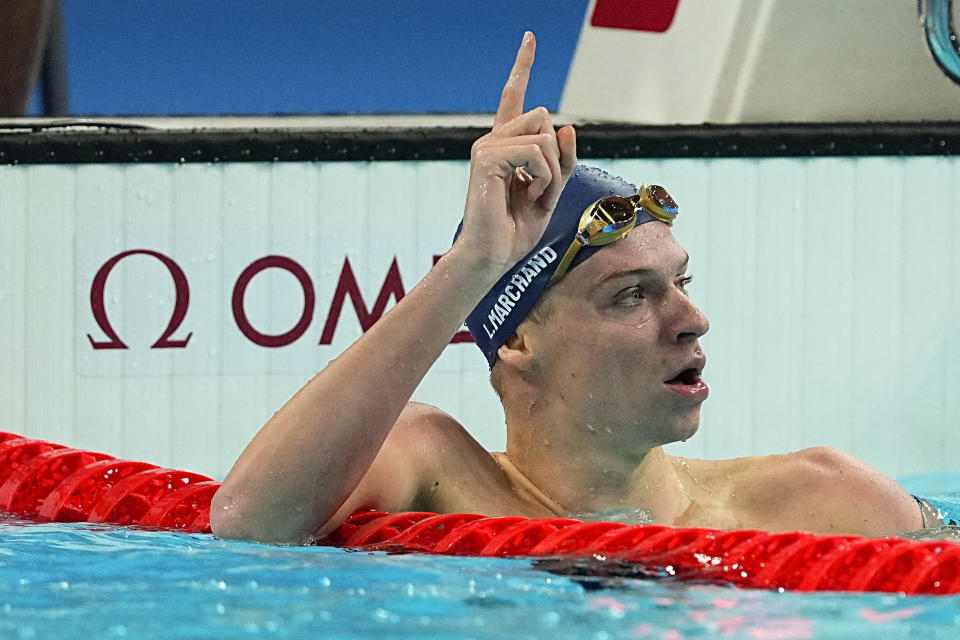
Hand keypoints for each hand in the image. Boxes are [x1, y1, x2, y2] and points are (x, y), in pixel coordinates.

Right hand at [454, 31, 577, 272]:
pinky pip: (537, 152)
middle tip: (540, 191)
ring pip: (544, 134)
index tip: (530, 36)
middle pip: (544, 117)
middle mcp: (492, 139)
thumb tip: (567, 126)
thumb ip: (562, 160)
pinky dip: (544, 177)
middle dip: (556, 157)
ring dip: (552, 171)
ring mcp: (487, 146)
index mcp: (506, 145)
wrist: (492, 256)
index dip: (523, 65)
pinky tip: (529, 195)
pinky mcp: (487, 157)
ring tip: (533, 196)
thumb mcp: (551, 192)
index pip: (515, 97)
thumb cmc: (515, 231)